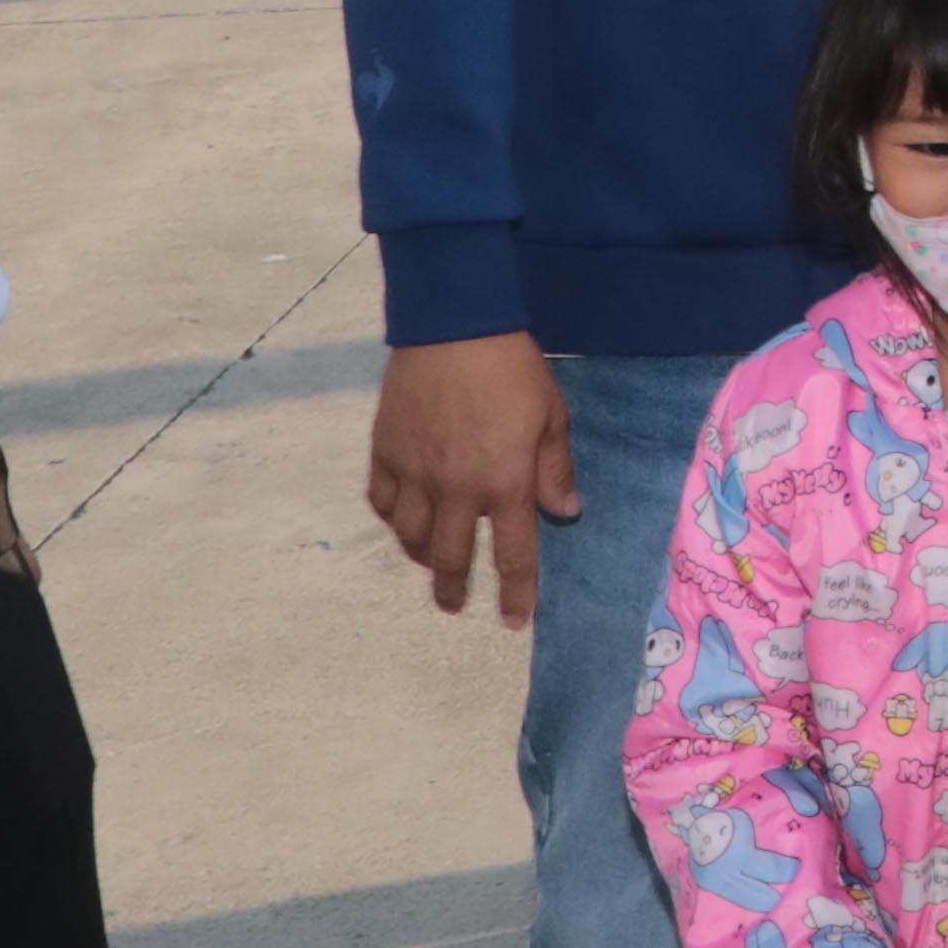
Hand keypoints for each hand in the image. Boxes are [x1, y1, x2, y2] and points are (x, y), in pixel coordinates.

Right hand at [365, 331, 577, 624]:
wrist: (453, 326)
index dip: (516, 594)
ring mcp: (414, 472)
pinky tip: (400, 518)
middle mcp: (456, 489)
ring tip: (430, 561)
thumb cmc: (512, 369)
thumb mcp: (552, 416)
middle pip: (450, 558)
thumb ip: (555, 470)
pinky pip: (381, 501)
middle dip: (453, 589)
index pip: (513, 555)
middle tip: (453, 605)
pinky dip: (390, 518)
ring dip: (421, 555)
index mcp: (504, 483)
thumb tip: (565, 513)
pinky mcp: (385, 451)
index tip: (515, 621)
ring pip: (409, 536)